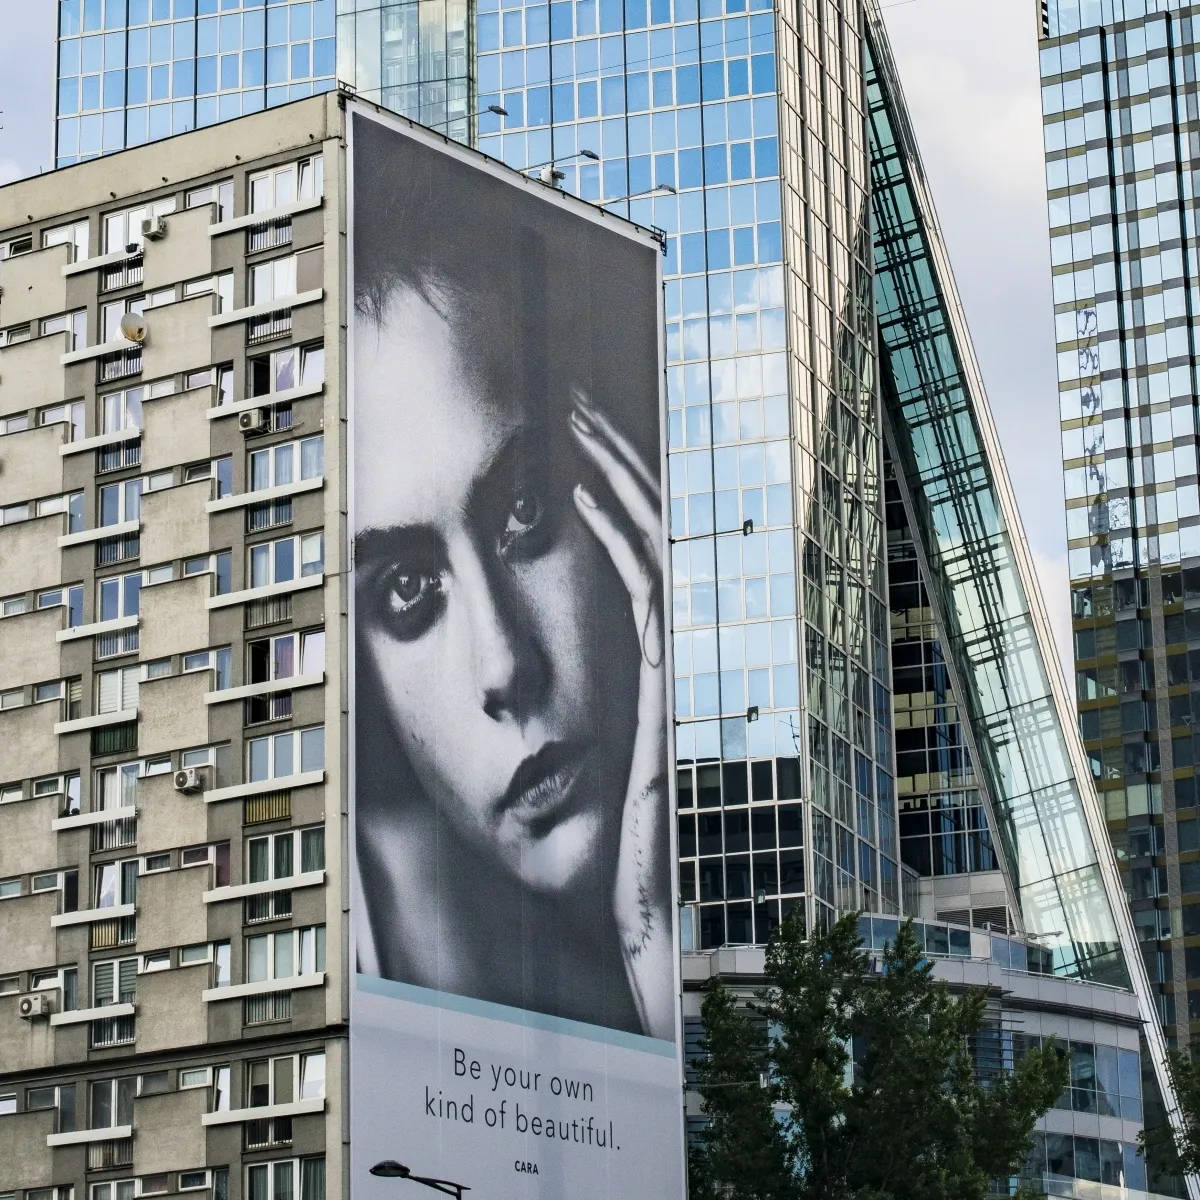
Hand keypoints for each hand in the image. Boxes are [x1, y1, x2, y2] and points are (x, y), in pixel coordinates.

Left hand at [569, 392, 674, 1040]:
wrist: (609, 897)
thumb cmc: (563, 836)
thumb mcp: (525, 749)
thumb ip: (508, 697)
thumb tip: (446, 653)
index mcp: (611, 649)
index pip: (603, 543)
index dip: (582, 481)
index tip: (546, 430)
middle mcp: (637, 642)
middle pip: (626, 523)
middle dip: (600, 454)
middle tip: (565, 392)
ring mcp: (652, 656)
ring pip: (637, 539)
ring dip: (605, 474)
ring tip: (570, 417)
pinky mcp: (655, 679)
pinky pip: (640, 586)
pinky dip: (612, 530)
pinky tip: (575, 489)